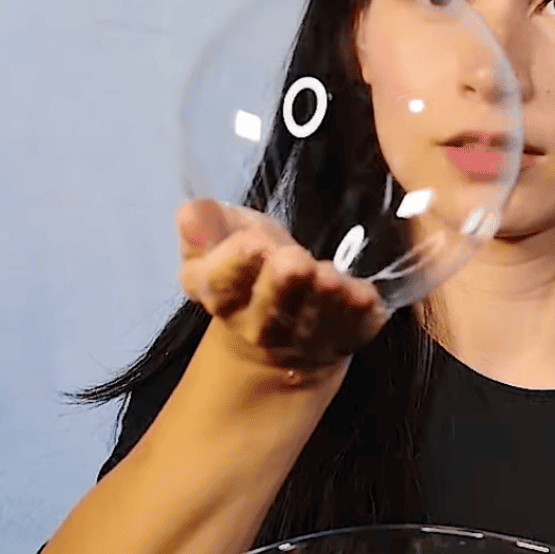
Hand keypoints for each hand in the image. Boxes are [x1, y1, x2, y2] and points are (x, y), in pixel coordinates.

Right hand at [177, 199, 388, 372]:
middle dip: (281, 284)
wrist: (282, 331)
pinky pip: (353, 330)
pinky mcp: (343, 339)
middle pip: (268, 309)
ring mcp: (301, 340)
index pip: (220, 284)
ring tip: (329, 278)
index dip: (235, 264)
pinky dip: (360, 314)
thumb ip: (204, 223)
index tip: (252, 242)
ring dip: (323, 299)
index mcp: (220, 296)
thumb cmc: (250, 269)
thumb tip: (190, 214)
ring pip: (312, 321)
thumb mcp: (223, 236)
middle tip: (294, 260)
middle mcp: (257, 326)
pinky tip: (364, 295)